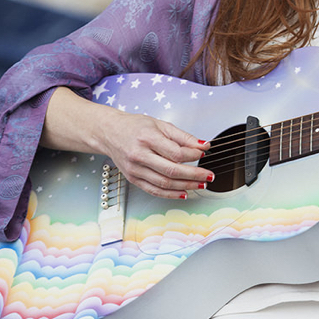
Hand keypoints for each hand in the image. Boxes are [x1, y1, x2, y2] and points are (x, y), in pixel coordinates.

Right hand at [43, 87, 211, 199]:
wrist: (109, 133)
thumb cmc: (135, 127)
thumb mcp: (160, 124)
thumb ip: (183, 136)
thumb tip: (203, 145)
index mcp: (147, 138)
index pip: (175, 152)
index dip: (193, 155)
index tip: (203, 153)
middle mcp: (139, 155)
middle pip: (171, 170)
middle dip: (194, 175)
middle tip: (209, 176)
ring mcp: (135, 169)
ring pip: (164, 183)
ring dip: (186, 186)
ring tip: (201, 185)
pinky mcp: (133, 178)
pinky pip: (154, 190)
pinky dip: (171, 194)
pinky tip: (184, 193)